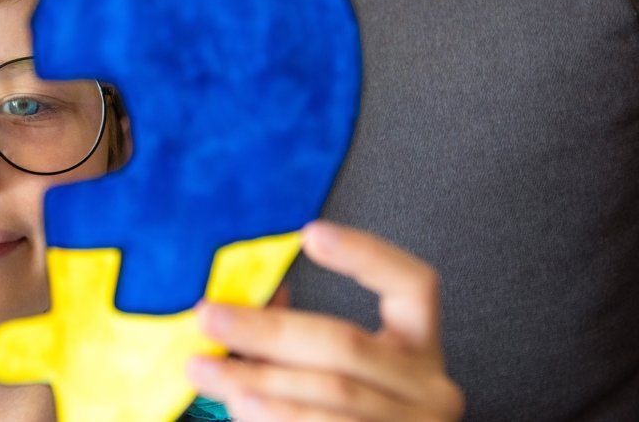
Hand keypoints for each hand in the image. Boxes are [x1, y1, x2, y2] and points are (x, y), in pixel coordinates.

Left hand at [186, 220, 464, 421]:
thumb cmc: (346, 417)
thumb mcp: (337, 370)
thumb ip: (297, 335)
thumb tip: (241, 300)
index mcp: (419, 348)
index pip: (414, 285)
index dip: (367, 255)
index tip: (310, 233)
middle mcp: (429, 387)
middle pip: (346, 345)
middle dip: (268, 330)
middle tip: (208, 317)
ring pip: (333, 393)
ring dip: (261, 380)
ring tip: (209, 370)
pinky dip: (279, 416)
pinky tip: (242, 406)